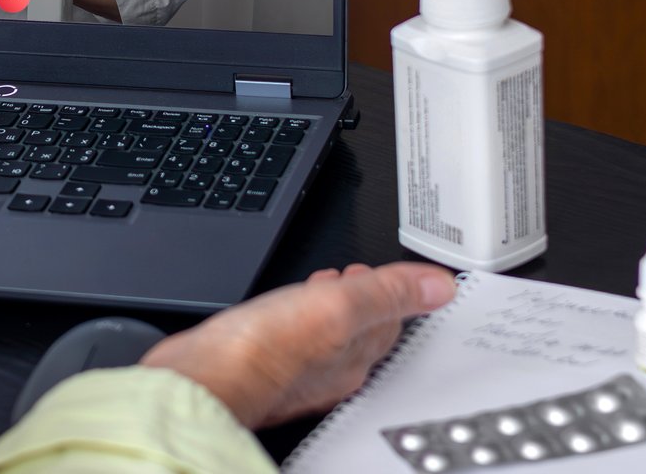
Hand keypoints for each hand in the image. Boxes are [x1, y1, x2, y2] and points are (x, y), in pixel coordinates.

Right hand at [139, 262, 455, 428]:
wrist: (203, 378)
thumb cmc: (262, 351)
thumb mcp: (338, 305)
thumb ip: (388, 292)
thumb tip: (442, 285)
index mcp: (356, 356)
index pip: (392, 320)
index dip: (393, 290)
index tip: (388, 269)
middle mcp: (330, 371)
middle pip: (360, 330)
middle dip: (362, 297)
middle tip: (358, 274)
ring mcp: (297, 372)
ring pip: (325, 335)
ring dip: (328, 305)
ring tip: (324, 285)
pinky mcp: (264, 368)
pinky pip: (292, 340)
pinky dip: (296, 318)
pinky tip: (281, 311)